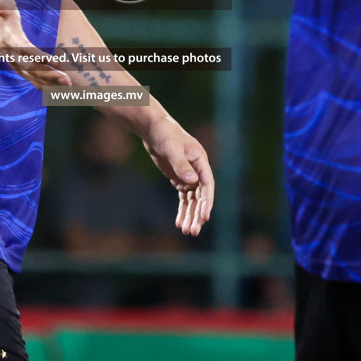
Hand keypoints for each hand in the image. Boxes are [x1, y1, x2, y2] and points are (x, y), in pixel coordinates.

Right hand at [0, 0, 70, 89]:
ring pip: (34, 77)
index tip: (54, 62)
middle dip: (49, 75)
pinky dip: (46, 86)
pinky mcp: (21, 68)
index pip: (26, 49)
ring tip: (69, 89)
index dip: (39, 57)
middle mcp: (13, 55)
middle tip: (67, 80)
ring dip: (51, 84)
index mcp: (10, 39)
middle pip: (32, 68)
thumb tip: (4, 3)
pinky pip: (34, 80)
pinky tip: (60, 92)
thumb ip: (1, 3)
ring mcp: (16, 64)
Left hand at [138, 113, 214, 236]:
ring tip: (187, 232)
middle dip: (198, 214)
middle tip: (193, 231)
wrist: (153, 128)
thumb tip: (192, 181)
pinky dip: (182, 210)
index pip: (208, 185)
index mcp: (200, 160)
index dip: (207, 202)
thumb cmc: (164, 133)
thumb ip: (181, 164)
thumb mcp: (171, 148)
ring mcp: (189, 175)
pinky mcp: (179, 178)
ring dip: (190, 215)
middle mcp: (197, 169)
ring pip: (192, 200)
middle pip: (201, 196)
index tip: (204, 217)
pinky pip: (184, 198)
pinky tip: (179, 223)